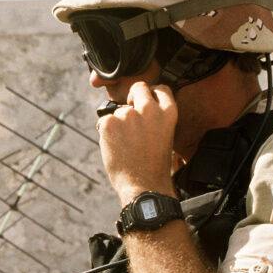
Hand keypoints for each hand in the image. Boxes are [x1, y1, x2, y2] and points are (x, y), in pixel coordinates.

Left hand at [97, 81, 177, 203]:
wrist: (143, 184)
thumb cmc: (153, 165)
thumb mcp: (163, 135)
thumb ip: (153, 119)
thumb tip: (134, 108)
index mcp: (168, 113)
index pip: (160, 89)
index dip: (151, 93)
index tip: (144, 100)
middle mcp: (150, 109)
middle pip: (138, 88)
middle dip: (132, 97)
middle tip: (128, 114)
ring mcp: (129, 115)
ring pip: (118, 111)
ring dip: (117, 124)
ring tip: (125, 145)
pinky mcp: (110, 122)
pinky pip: (104, 121)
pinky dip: (105, 132)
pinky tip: (115, 147)